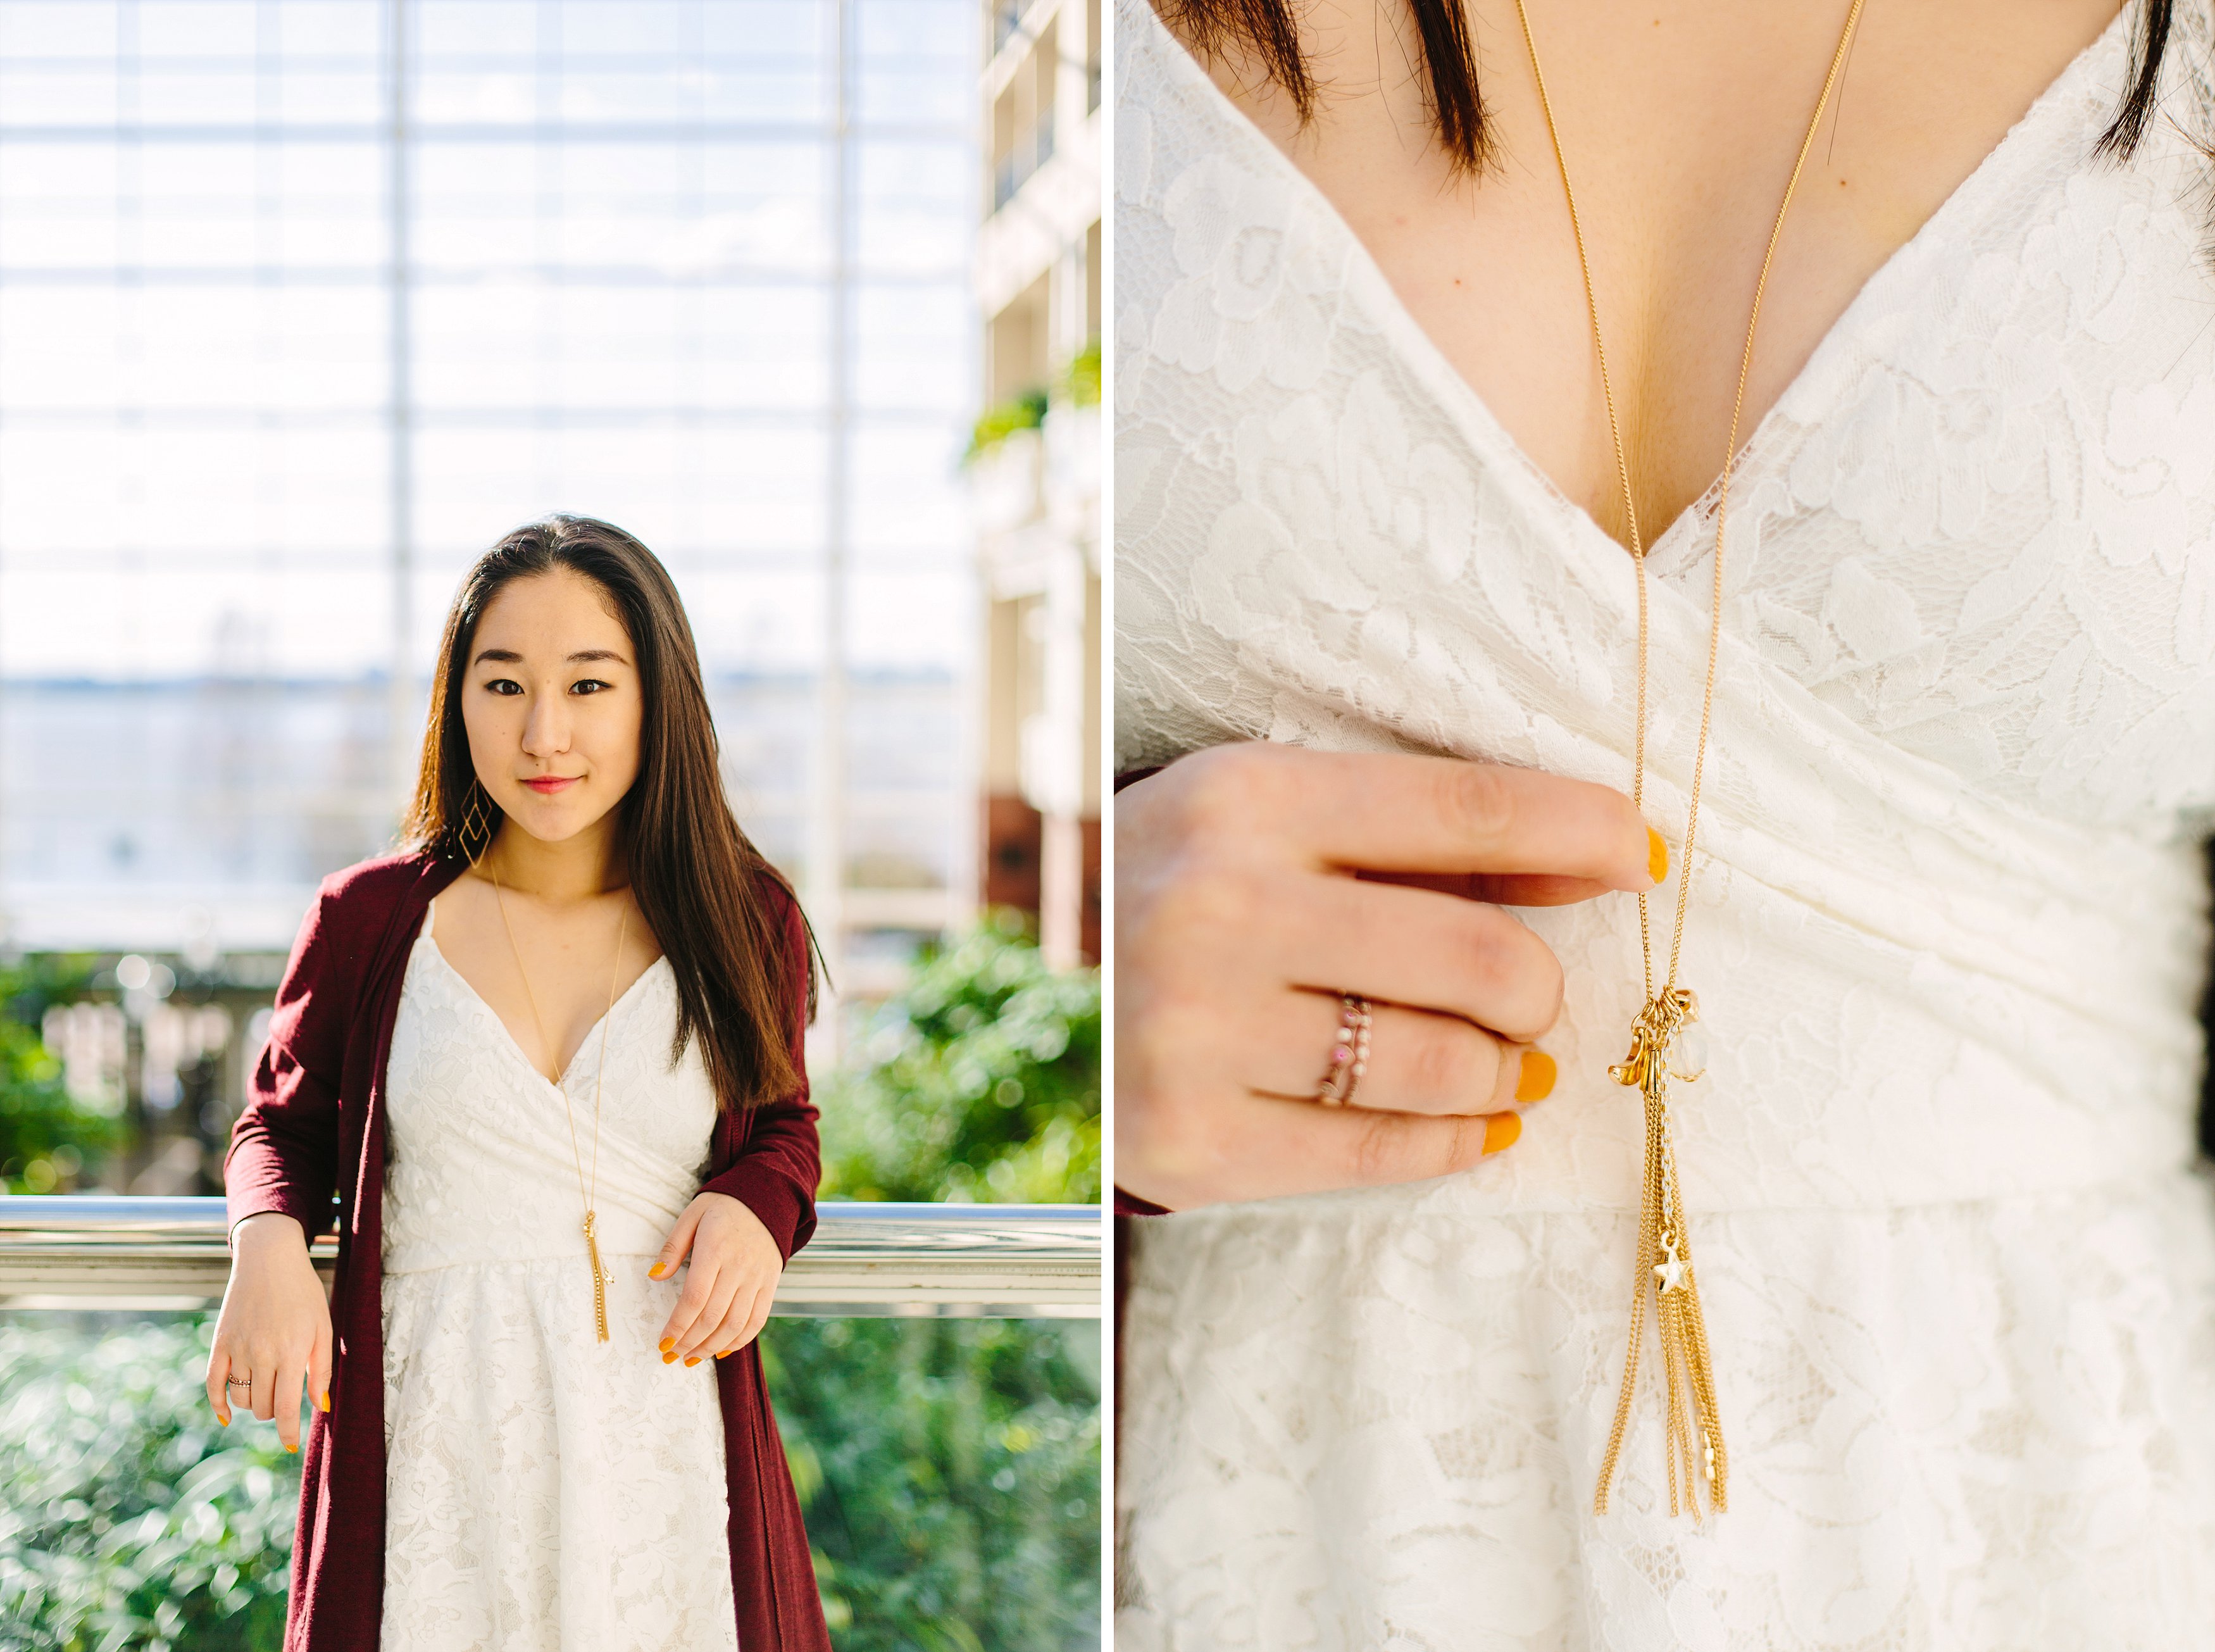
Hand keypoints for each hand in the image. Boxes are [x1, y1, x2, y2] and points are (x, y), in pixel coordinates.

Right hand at [205, 1211, 332, 1449]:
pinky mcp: (219, 1343)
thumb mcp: (323, 1328)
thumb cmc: (304, 1294)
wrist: (269, 1260)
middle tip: (283, 1400)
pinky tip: (226, 1415)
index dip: (288, 1432)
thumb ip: (321, 1370)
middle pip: (262, 1406)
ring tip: (266, 1390)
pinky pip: (212, 1384)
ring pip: (240, 1399)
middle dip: (274, 1412)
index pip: (286, 1406)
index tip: (291, 1446)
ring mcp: (237, 1349)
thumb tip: (321, 1407)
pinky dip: (218, 1404)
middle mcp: (262, 1353)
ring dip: (253, 1404)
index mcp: (292, 1351)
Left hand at [649, 1191, 782, 1365]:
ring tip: (691, 1358)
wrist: (768, 1199)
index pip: (695, 1297)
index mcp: (715, 1248)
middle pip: (713, 1316)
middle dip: (689, 1342)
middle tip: (671, 1356)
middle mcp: (739, 1266)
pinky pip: (757, 1321)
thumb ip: (673, 1246)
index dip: (678, 1326)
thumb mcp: (692, 1215)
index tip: (662, 1343)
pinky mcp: (770, 1285)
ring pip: (735, 1324)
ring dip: (711, 1347)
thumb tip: (655, 1276)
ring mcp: (758, 1278)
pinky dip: (739, 1341)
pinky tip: (721, 1351)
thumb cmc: (723, 1208)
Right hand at [1116, 742, 1660, 1209]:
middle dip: (1538, 987)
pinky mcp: (1192, 1143)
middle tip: (1530, 999)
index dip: (1582, 832)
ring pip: (1444, 1066)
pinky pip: (1384, 1153)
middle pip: (1481, 956)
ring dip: (1502, 1070)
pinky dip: (1458, 1141)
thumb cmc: (1191, 887)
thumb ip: (1426, 837)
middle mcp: (1218, 908)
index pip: (1466, 810)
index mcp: (1246, 797)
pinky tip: (1474, 1122)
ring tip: (1498, 1061)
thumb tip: (1606, 857)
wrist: (1044, 994)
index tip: (1644, 857)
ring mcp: (1198, 1033)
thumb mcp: (1278, 817)